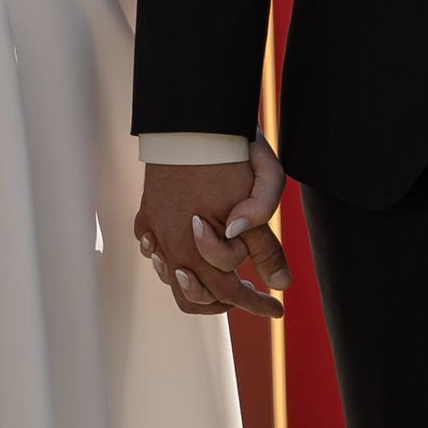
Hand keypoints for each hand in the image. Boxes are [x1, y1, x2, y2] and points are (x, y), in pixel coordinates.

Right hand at [133, 137, 289, 319]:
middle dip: (227, 301)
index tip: (278, 308)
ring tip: (220, 279)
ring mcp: (158, 230)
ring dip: (196, 286)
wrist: (190, 119)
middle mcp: (175, 246)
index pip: (232, 293)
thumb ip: (266, 243)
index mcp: (203, 248)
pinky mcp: (147, 213)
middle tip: (253, 295)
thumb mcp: (264, 192)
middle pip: (198, 296)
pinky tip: (182, 256)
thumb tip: (279, 283)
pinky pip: (151, 249)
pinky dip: (165, 260)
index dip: (259, 304)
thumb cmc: (230, 153)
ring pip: (172, 278)